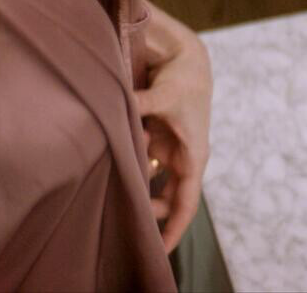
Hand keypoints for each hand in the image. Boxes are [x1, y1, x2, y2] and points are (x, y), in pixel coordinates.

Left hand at [135, 1, 212, 252]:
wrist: (188, 57)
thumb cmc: (183, 80)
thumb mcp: (164, 95)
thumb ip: (139, 106)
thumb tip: (114, 111)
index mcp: (193, 155)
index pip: (186, 202)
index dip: (175, 229)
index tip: (161, 250)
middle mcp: (181, 156)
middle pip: (168, 198)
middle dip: (151, 213)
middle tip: (128, 225)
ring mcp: (168, 147)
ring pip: (152, 180)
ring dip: (137, 186)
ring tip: (116, 194)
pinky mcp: (156, 136)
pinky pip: (142, 159)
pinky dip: (129, 163)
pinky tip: (113, 161)